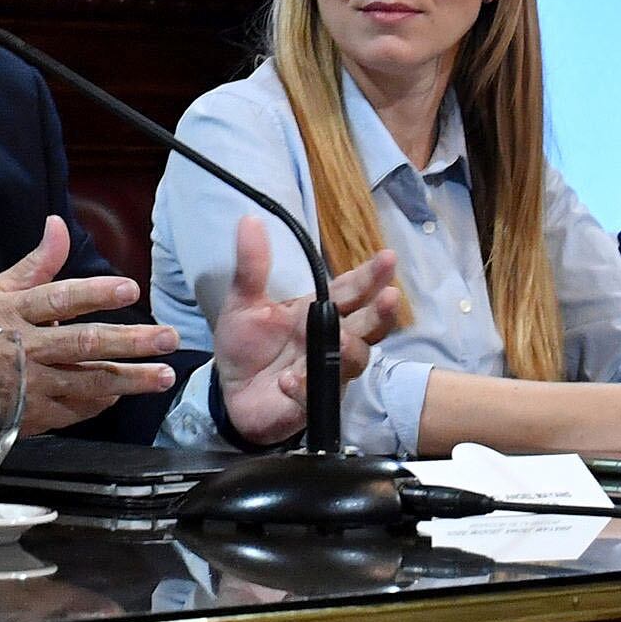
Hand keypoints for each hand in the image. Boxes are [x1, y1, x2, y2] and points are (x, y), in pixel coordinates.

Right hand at [0, 216, 179, 433]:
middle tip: (168, 338)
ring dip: (131, 379)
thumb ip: (37, 263)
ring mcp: (33, 386)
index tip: (131, 289)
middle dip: (129, 342)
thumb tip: (58, 224)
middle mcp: (27, 349)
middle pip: (83, 344)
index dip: (95, 294)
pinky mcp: (38, 414)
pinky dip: (104, 399)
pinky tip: (127, 390)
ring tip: (165, 374)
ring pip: (89, 382)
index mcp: (15, 313)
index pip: (60, 300)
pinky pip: (79, 408)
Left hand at [209, 215, 399, 445]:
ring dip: (349, 348)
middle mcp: (330, 340)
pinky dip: (302, 387)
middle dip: (380, 312)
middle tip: (390, 296)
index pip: (351, 290)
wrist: (230, 392)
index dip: (371, 276)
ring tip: (339, 337)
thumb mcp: (243, 302)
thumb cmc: (246, 344)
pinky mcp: (311, 402)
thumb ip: (252, 266)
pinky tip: (288, 380)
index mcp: (318, 311)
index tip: (388, 257)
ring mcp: (326, 371)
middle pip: (366, 325)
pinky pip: (315, 395)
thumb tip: (250, 219)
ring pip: (353, 360)